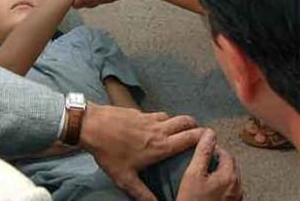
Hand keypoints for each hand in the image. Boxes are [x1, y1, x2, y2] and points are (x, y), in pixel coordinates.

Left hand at [80, 104, 203, 200]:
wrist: (93, 125)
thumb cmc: (110, 152)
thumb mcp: (125, 179)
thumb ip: (143, 194)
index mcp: (160, 146)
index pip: (189, 139)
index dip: (203, 138)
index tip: (212, 140)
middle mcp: (158, 129)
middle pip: (185, 122)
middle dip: (196, 126)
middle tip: (201, 133)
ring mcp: (148, 118)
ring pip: (171, 116)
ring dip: (179, 121)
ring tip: (181, 130)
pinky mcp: (138, 112)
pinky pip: (157, 114)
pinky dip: (163, 119)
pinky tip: (157, 125)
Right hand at [177, 129, 242, 200]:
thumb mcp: (193, 174)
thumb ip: (203, 152)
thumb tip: (209, 133)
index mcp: (230, 176)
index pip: (226, 153)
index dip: (214, 148)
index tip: (202, 148)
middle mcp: (237, 188)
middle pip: (231, 165)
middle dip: (219, 159)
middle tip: (203, 159)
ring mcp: (236, 199)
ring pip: (231, 177)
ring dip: (221, 171)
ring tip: (205, 172)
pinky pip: (230, 189)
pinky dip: (222, 183)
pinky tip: (210, 186)